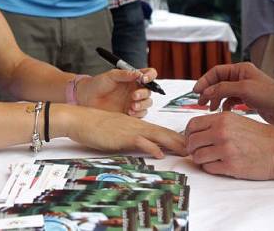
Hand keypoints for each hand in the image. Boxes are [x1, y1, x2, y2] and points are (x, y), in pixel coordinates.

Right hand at [67, 106, 186, 158]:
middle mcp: (136, 124)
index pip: (159, 130)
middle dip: (179, 141)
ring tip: (186, 151)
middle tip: (194, 149)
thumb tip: (141, 147)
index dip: (174, 136)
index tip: (186, 144)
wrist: (79, 119)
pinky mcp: (121, 136)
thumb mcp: (116, 132)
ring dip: (172, 143)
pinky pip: (139, 141)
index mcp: (136, 123)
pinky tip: (160, 153)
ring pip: (156, 135)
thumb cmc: (95, 126)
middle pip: (162, 132)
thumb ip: (129, 138)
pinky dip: (151, 147)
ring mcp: (130, 129)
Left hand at [78, 68, 157, 117]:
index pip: (149, 75)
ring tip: (132, 106)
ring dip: (142, 105)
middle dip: (144, 94)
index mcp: (133, 79)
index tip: (144, 79)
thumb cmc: (97, 84)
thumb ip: (125, 74)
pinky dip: (138, 113)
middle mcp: (135, 90)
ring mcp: (133, 102)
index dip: (150, 76)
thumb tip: (138, 73)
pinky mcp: (129, 113)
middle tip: (134, 96)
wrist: (86, 98)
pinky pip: (141, 114)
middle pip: (149, 91)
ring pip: (147, 103)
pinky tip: (130, 112)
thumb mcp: (111, 76)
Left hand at [185, 112, 273, 179]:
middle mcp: (222, 132)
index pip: (192, 125)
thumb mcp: (239, 121)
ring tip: (211, 159)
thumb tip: (199, 132)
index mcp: (223, 118)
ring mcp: (226, 150)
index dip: (189, 134)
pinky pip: (209, 169)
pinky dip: (211, 168)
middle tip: (199, 152)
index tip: (193, 140)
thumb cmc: (263, 137)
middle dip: (193, 149)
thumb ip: (219, 124)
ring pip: (197, 157)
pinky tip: (220, 165)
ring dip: (201, 160)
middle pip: (192, 142)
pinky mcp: (231, 166)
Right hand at [194, 62, 273, 126]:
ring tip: (210, 109)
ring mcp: (245, 89)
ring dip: (216, 100)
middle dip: (208, 91)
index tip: (196, 91)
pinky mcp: (249, 100)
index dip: (205, 81)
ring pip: (224, 92)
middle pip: (218, 82)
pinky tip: (224, 113)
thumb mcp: (244, 89)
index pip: (216, 72)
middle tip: (200, 102)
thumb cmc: (271, 96)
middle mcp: (242, 77)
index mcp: (241, 69)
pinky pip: (231, 101)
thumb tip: (206, 91)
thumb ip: (223, 89)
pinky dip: (225, 106)